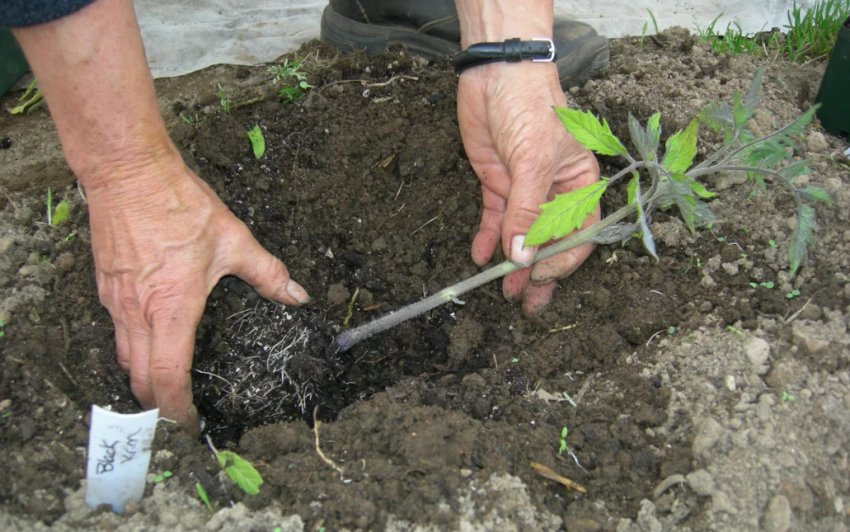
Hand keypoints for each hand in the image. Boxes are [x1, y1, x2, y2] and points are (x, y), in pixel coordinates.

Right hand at [85, 153, 308, 431]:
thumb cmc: (177, 204)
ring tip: (167, 385)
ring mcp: (116, 301)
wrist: (126, 171)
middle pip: (139, 379)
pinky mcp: (105, 287)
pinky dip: (133, 349)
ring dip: (144, 378)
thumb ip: (267, 273)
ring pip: (124, 357)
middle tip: (181, 411)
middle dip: (158, 404)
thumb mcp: (233, 239)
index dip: (177, 409)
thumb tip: (296, 295)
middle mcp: (137, 312)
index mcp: (171, 308)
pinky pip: (116, 332)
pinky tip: (152, 340)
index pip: (167, 377)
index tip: (191, 423)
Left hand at [457, 61, 599, 313]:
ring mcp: (524, 190)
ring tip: (502, 292)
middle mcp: (555, 192)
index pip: (578, 233)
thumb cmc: (531, 107)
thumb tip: (522, 257)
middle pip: (549, 242)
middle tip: (526, 304)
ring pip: (521, 237)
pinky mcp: (498, 184)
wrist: (496, 73)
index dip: (561, 259)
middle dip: (538, 273)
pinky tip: (478, 257)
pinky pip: (495, 220)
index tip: (539, 274)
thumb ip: (528, 210)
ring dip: (512, 264)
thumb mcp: (533, 160)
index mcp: (580, 185)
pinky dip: (487, 239)